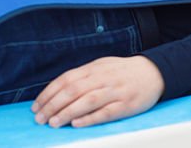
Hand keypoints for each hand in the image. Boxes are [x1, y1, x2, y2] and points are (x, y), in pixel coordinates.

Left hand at [30, 56, 164, 128]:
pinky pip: (106, 112)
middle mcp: (102, 78)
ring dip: (67, 112)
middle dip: (53, 105)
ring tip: (53, 123)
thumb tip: (59, 89)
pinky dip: (90, 118)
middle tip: (40, 118)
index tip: (36, 106)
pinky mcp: (126, 105)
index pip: (66, 80)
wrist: (153, 72)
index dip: (49, 93)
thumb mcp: (100, 67)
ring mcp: (114, 92)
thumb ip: (82, 77)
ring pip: (87, 101)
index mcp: (93, 68)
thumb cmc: (122, 72)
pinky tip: (76, 124)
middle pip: (73, 91)